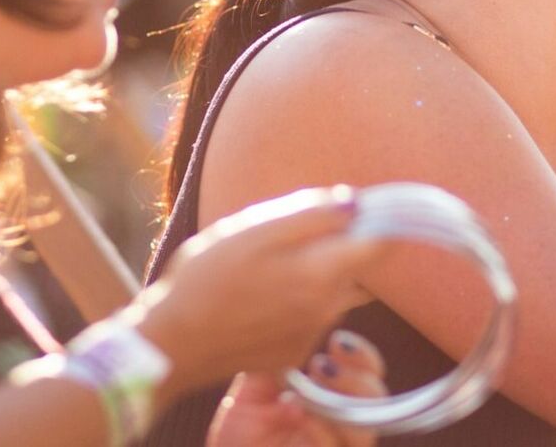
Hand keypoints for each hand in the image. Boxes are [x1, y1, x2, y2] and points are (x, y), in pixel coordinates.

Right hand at [139, 188, 385, 398]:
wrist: (172, 344)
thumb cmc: (206, 279)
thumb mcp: (253, 230)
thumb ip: (311, 215)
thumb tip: (355, 202)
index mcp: (322, 275)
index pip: (382, 245)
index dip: (379, 220)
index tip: (358, 208)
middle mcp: (328, 310)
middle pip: (359, 268)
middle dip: (339, 246)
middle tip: (291, 234)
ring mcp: (312, 336)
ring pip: (335, 292)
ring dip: (317, 273)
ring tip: (266, 265)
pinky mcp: (294, 353)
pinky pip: (312, 317)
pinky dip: (298, 301)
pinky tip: (259, 296)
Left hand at [208, 330, 386, 446]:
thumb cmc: (242, 429)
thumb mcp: (254, 387)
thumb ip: (278, 357)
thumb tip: (298, 317)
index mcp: (333, 395)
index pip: (368, 370)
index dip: (362, 355)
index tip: (337, 341)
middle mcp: (342, 422)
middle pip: (377, 399)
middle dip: (355, 377)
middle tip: (321, 366)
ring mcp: (336, 446)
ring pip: (366, 431)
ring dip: (339, 408)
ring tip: (304, 397)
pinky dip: (322, 433)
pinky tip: (299, 418)